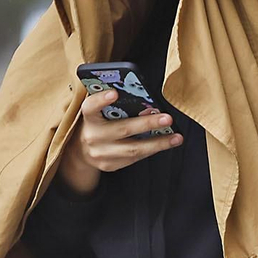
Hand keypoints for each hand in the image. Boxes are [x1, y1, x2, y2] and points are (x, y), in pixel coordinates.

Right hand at [58, 88, 181, 194]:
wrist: (80, 151)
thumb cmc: (97, 123)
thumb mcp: (98, 112)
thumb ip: (112, 104)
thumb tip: (143, 96)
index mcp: (88, 118)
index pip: (91, 107)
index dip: (101, 100)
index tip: (114, 92)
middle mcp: (92, 136)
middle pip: (122, 129)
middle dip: (147, 124)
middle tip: (167, 118)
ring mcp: (100, 154)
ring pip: (133, 149)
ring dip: (158, 143)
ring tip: (176, 137)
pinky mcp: (109, 165)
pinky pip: (134, 158)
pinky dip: (151, 150)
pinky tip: (165, 143)